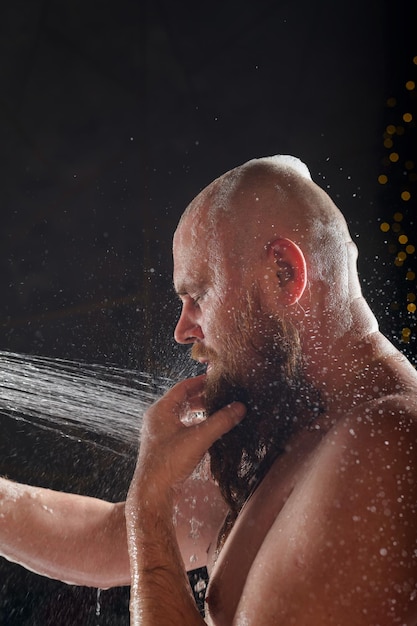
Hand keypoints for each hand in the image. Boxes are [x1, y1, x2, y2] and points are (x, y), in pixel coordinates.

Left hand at [130, 375, 245, 503]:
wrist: (153, 493)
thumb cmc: (169, 463)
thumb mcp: (199, 438)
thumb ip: (220, 421)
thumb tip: (239, 407)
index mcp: (160, 410)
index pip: (183, 387)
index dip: (200, 382)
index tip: (216, 379)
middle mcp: (157, 418)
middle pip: (182, 400)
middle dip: (202, 397)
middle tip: (221, 394)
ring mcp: (159, 432)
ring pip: (182, 415)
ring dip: (199, 411)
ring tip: (217, 410)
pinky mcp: (163, 445)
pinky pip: (181, 427)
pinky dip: (195, 424)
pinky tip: (208, 430)